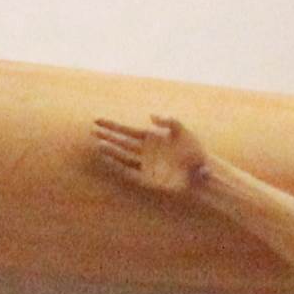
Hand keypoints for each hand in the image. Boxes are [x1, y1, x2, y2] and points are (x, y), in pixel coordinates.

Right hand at [90, 113, 211, 196]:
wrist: (200, 174)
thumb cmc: (194, 151)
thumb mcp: (183, 132)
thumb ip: (168, 121)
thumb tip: (150, 116)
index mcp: (152, 137)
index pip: (127, 130)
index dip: (113, 125)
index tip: (99, 120)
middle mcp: (145, 150)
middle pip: (121, 141)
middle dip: (107, 135)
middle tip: (92, 130)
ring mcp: (144, 164)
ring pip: (122, 155)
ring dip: (110, 150)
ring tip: (98, 143)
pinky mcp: (145, 178)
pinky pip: (127, 171)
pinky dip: (117, 166)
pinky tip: (108, 161)